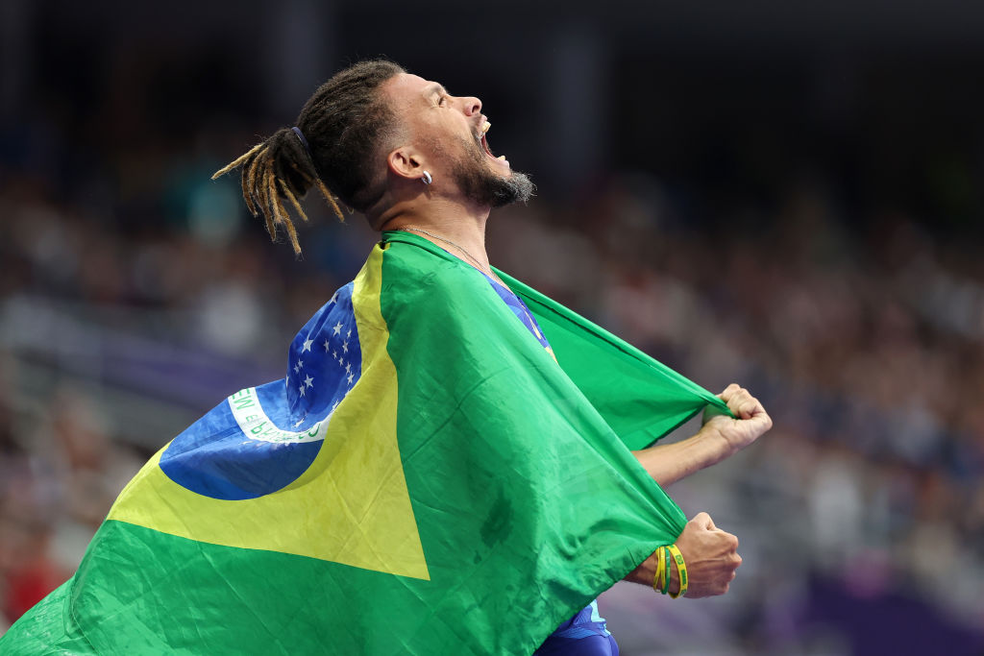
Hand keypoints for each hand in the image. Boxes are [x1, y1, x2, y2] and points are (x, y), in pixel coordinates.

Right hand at [623, 512, 740, 597]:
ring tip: (699, 566)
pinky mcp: (722, 589)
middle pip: (726, 554)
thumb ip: (706, 519)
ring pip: (723, 569)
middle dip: (716, 553)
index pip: (723, 537)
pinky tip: (700, 576)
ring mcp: (728, 576)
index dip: (711, 538)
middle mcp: (734, 560)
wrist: (674, 569)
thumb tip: (710, 526)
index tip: (700, 542)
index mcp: (731, 542)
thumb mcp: (693, 523)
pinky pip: (718, 582)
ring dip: (715, 567)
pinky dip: (711, 580)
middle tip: (699, 554)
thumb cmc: (685, 545)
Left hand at [701, 384, 772, 455]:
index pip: (735, 388)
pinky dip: (743, 409)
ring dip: (735, 405)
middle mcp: (750, 412)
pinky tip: (742, 420)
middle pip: (742, 391)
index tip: (723, 409)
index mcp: (740, 408)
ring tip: (733, 419)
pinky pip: (753, 402)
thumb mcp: (719, 402)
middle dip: (731, 400)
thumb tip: (737, 389)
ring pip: (746, 395)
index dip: (726, 395)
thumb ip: (731, 393)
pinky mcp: (765, 421)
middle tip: (728, 415)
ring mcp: (758, 417)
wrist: (717, 435)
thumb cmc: (714, 423)